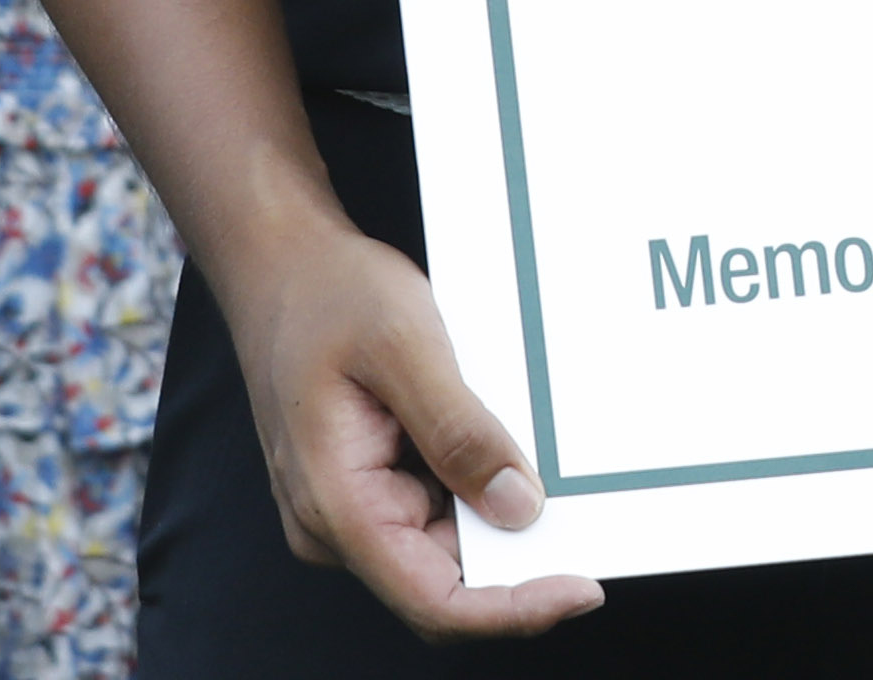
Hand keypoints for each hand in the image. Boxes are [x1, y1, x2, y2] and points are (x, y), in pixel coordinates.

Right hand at [225, 213, 601, 637]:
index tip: (581, 587)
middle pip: (445, 582)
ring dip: (500, 517)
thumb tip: (519, 508)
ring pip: (446, 546)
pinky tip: (507, 444)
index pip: (433, 601)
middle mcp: (338, 524)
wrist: (281, 263)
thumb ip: (459, 432)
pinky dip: (480, 487)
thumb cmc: (329, 295)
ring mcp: (352, 507)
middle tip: (590, 513)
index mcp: (337, 506)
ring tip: (544, 456)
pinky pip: (437, 507)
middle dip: (519, 561)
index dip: (512, 610)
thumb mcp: (406, 348)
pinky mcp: (370, 483)